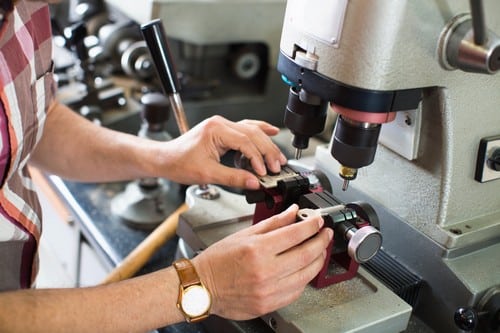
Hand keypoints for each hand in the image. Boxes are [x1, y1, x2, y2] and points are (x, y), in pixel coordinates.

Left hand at [158, 116, 286, 188]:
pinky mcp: (222, 130)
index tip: (263, 172)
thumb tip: (253, 182)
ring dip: (266, 143)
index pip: (245, 142)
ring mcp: (221, 125)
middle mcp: (220, 124)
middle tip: (277, 165)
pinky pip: (245, 128)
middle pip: (252, 134)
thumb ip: (233, 178)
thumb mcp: (207, 174)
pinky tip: (270, 131)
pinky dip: (259, 132)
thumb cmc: (179, 163)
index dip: (257, 158)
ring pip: (251, 130)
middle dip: (267, 151)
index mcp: (216, 129)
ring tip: (277, 157)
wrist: (165, 159)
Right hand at [192, 204, 333, 319]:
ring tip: (319, 250)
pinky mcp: (269, 304)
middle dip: (321, 241)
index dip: (312, 225)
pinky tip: (304, 269)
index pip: (296, 234)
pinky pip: (296, 291)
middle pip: (307, 254)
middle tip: (325, 234)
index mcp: (258, 250)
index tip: (318, 221)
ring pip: (306, 274)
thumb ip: (273, 223)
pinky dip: (304, 278)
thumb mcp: (244, 235)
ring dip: (318, 260)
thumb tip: (292, 213)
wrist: (201, 287)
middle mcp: (265, 271)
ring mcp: (269, 290)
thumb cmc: (218, 261)